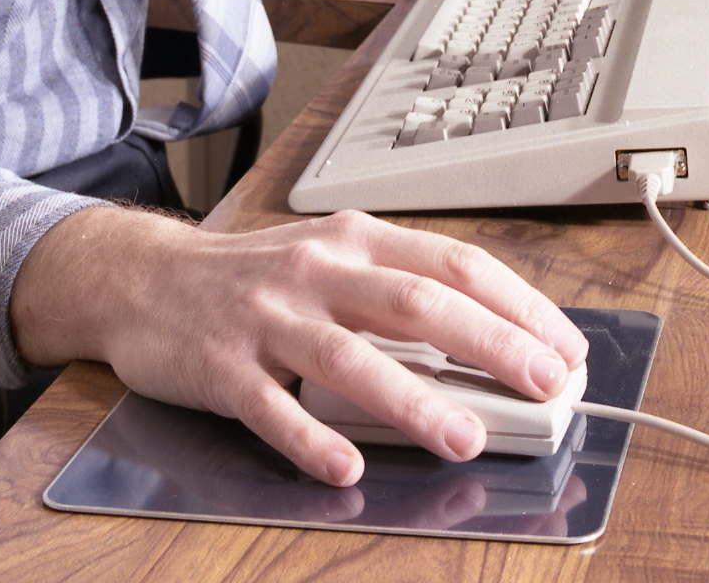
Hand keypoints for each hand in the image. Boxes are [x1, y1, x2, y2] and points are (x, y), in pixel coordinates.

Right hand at [11, 207, 586, 486]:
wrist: (142, 276)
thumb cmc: (256, 275)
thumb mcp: (333, 259)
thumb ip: (399, 291)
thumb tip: (492, 341)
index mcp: (358, 241)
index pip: (456, 264)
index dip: (518, 305)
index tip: (565, 348)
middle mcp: (320, 270)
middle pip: (419, 304)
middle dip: (492, 346)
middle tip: (545, 386)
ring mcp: (269, 318)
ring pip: (352, 357)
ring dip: (415, 401)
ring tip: (465, 438)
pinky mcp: (221, 367)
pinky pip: (272, 407)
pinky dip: (311, 439)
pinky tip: (346, 467)